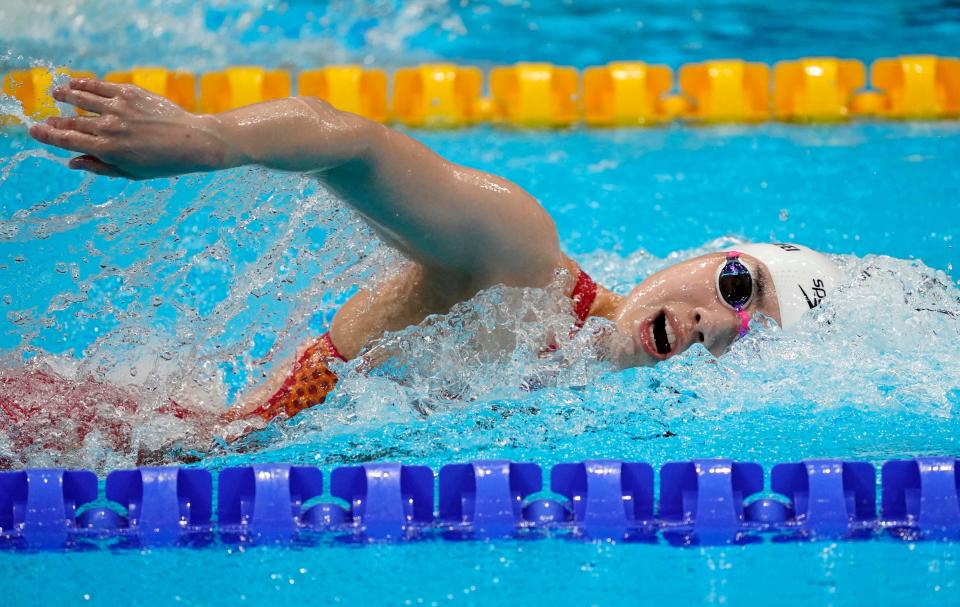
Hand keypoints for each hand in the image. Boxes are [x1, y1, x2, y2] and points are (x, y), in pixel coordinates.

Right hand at [28, 78, 223, 179]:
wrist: (192, 141)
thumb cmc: (162, 162)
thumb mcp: (131, 173)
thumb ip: (99, 167)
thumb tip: (71, 162)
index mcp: (108, 150)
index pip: (69, 141)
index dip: (49, 136)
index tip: (35, 131)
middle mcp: (109, 128)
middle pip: (72, 121)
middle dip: (55, 121)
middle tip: (45, 120)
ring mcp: (118, 108)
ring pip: (82, 98)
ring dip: (66, 95)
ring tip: (57, 93)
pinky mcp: (129, 93)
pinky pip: (100, 86)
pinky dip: (84, 84)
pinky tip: (75, 84)